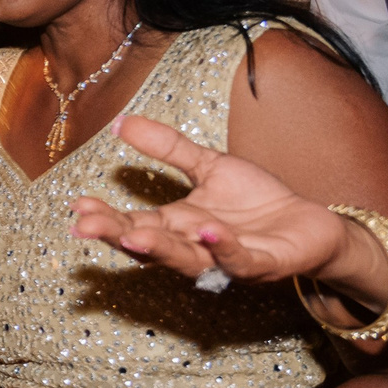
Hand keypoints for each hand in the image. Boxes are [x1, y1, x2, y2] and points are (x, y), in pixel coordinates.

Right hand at [68, 114, 353, 285]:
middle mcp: (194, 248)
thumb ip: (167, 148)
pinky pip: (238, 260)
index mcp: (177, 227)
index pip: (133, 224)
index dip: (105, 218)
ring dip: (159, 248)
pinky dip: (223, 248)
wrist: (309, 223)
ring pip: (186, 260)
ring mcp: (225, 260)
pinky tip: (207, 229)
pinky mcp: (262, 264)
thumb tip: (120, 122)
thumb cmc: (256, 201)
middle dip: (117, 237)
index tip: (77, 206)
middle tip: (85, 226)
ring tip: (133, 235)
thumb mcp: (208, 165)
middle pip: (148, 247)